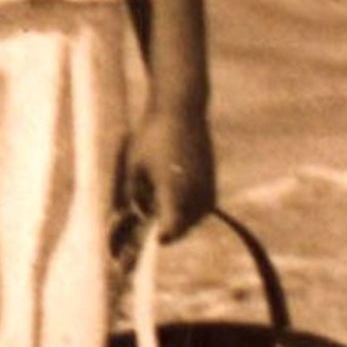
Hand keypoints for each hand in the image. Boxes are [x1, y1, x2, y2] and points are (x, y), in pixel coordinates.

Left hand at [127, 101, 215, 242]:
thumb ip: (134, 195)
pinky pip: (204, 204)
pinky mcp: (212, 177)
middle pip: (184, 226)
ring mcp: (206, 184)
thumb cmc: (151, 135)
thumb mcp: (134, 165)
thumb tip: (136, 214)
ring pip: (196, 217)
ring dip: (182, 219)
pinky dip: (192, 207)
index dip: (163, 237)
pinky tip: (179, 193)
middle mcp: (194, 191)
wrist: (181, 108)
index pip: (172, 229)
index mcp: (172, 190)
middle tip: (157, 225)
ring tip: (166, 204)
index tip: (156, 238)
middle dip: (171, 228)